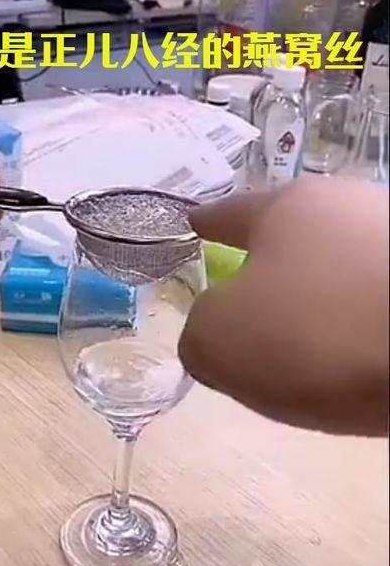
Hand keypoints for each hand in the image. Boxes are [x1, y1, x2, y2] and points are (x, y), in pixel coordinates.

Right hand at [179, 178, 388, 436]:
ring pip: (342, 266)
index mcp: (287, 211)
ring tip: (315, 348)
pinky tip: (365, 356)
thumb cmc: (323, 334)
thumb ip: (199, 335)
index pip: (230, 213)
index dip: (207, 223)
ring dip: (322, 298)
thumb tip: (213, 335)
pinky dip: (362, 322)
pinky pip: (378, 298)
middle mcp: (348, 208)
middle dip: (270, 267)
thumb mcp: (224, 343)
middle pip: (293, 236)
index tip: (193, 222)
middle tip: (253, 308)